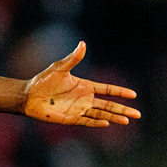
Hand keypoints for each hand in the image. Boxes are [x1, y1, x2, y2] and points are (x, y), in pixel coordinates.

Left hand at [23, 41, 139, 126]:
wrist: (28, 96)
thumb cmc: (43, 81)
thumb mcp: (59, 68)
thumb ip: (73, 58)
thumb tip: (83, 43)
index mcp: (85, 86)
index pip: (107, 89)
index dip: (120, 92)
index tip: (133, 94)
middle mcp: (84, 99)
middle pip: (108, 105)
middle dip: (123, 109)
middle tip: (138, 114)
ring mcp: (79, 109)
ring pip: (101, 114)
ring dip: (114, 117)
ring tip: (127, 120)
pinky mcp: (71, 118)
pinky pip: (87, 121)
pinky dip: (97, 123)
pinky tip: (107, 123)